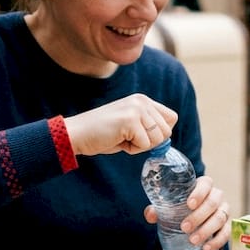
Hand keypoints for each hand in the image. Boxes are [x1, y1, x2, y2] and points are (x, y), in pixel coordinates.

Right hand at [63, 94, 177, 155]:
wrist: (77, 134)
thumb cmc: (102, 134)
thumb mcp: (131, 126)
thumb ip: (148, 127)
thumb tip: (167, 138)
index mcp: (143, 100)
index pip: (171, 118)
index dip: (160, 133)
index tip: (141, 136)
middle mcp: (142, 101)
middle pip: (166, 131)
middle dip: (149, 142)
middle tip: (127, 138)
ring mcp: (136, 109)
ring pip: (157, 139)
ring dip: (140, 146)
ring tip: (121, 138)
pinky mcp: (130, 120)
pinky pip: (144, 145)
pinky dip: (132, 149)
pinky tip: (117, 140)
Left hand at [144, 175, 230, 249]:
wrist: (193, 220)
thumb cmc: (181, 209)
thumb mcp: (169, 207)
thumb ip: (158, 209)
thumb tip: (150, 215)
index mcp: (203, 186)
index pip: (205, 184)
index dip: (199, 193)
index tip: (189, 204)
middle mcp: (216, 196)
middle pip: (213, 202)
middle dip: (199, 216)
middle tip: (184, 228)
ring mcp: (223, 211)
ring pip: (220, 218)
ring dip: (207, 230)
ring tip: (193, 241)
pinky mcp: (227, 226)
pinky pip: (226, 233)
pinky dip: (217, 242)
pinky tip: (205, 249)